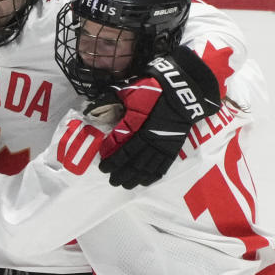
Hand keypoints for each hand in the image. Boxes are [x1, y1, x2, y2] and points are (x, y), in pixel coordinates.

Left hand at [96, 45, 221, 188]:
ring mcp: (163, 144)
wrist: (183, 91)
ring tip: (125, 184)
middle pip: (134, 163)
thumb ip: (113, 101)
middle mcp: (151, 139)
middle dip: (121, 173)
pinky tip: (145, 182)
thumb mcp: (130, 92)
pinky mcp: (174, 146)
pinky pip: (163, 165)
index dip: (112, 161)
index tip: (103, 167)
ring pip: (147, 167)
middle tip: (111, 180)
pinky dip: (153, 176)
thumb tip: (92, 107)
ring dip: (135, 178)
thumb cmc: (154, 90)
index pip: (123, 150)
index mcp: (140, 127)